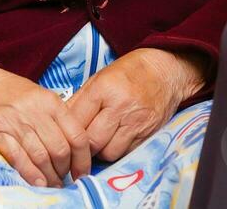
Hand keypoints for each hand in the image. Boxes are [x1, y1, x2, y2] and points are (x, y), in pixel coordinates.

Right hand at [0, 63, 91, 186]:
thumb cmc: (10, 92)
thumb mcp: (40, 96)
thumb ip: (57, 117)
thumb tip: (75, 146)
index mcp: (51, 101)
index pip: (77, 135)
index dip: (83, 159)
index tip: (82, 172)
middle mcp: (35, 111)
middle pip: (60, 150)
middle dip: (65, 170)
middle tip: (65, 179)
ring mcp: (15, 123)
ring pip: (41, 157)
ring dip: (49, 177)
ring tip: (52, 184)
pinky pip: (18, 159)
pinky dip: (30, 174)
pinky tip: (37, 183)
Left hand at [65, 48, 208, 162]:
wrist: (166, 72)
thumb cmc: (129, 72)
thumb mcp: (100, 77)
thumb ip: (79, 100)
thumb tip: (60, 120)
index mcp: (104, 89)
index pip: (76, 120)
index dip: (67, 130)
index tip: (64, 134)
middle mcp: (120, 107)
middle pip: (91, 141)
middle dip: (83, 145)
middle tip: (80, 141)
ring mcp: (136, 123)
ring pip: (108, 152)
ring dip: (100, 151)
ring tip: (99, 141)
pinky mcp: (148, 135)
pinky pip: (125, 153)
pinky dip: (117, 150)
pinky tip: (115, 140)